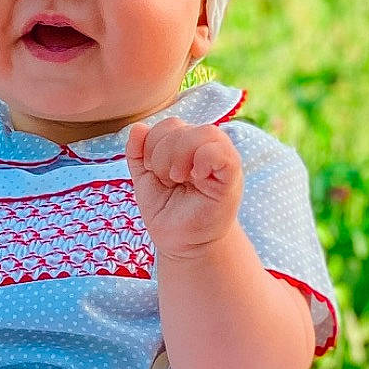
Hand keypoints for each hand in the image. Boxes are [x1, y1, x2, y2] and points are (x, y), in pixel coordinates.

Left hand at [126, 118, 243, 257]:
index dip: (153, 144)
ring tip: (178, 179)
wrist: (181, 244)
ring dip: (180, 156)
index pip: (171, 124)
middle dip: (162, 153)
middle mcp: (206, 148)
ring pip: (205, 132)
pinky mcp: (231, 178)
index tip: (154, 172)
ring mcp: (221, 161)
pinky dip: (204, 159)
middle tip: (167, 179)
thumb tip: (137, 127)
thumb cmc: (167, 211)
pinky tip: (196, 177)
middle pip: (181, 126)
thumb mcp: (145, 179)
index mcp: (187, 145)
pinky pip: (223, 153)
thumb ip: (138, 153)